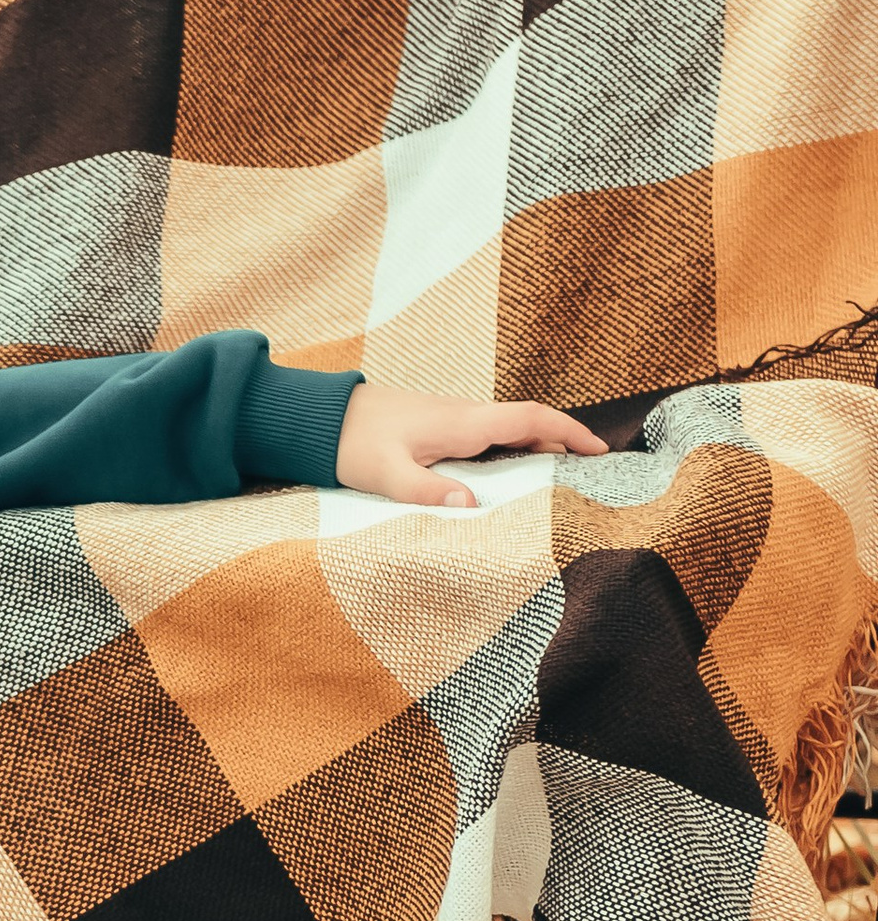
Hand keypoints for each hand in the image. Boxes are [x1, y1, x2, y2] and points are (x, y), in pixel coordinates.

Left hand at [335, 382, 607, 511]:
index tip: (600, 450)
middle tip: (592, 474)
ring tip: (561, 479)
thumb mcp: (386, 474)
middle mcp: (464, 414)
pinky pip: (489, 435)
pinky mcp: (440, 425)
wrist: (318, 416)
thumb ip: (426, 491)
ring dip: (538, 448)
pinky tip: (510, 474)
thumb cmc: (350, 443)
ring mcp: (453, 417)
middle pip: (528, 424)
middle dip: (563, 444)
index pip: (531, 419)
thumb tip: (470, 506)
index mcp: (462, 422)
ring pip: (509, 430)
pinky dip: (512, 450)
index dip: (570, 432)